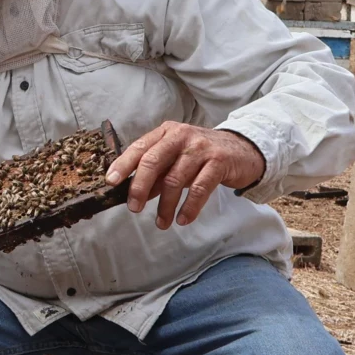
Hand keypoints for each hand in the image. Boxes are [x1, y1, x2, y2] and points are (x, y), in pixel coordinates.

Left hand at [107, 122, 265, 229]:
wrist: (243, 150)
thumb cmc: (202, 155)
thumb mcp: (177, 157)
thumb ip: (157, 171)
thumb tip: (134, 192)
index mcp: (166, 132)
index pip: (139, 148)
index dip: (123, 165)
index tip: (110, 182)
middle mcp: (181, 136)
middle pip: (153, 161)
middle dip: (140, 187)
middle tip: (134, 208)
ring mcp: (201, 148)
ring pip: (175, 179)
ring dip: (166, 205)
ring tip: (162, 222)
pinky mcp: (219, 162)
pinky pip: (199, 189)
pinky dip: (189, 207)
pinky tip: (183, 219)